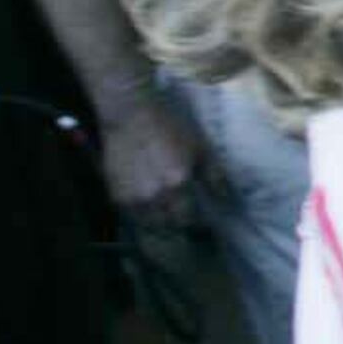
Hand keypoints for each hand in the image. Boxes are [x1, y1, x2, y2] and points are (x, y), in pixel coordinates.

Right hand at [97, 88, 210, 228]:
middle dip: (179, 226)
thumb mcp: (200, 148)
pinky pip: (132, 217)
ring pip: (149, 226)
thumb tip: (226, 199)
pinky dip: (143, 216)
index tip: (203, 224)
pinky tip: (150, 206)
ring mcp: (132, 199)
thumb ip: (214, 176)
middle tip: (185, 220)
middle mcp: (154, 197)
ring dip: (160, 224)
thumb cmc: (170, 129)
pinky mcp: (116, 197)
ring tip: (167, 216)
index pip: (189, 220)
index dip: (197, 225)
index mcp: (177, 185)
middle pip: (169, 227)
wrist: (131, 116)